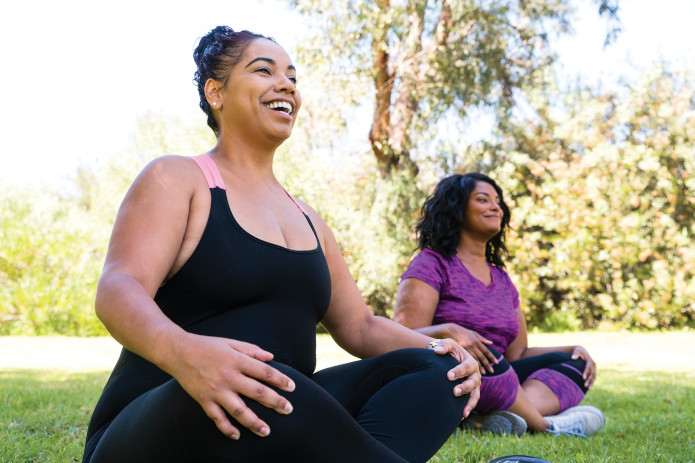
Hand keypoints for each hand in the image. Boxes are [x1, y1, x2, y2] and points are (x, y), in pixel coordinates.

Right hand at [169, 333, 295, 439]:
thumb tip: (271, 357)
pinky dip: (226, 428)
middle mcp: (228, 377)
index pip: (264, 372)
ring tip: (267, 431)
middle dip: (275, 402)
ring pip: (239, 411)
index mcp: (237, 360)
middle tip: (289, 409)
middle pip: (257, 392)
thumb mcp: (231, 342)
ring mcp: (216, 391)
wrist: (178, 352)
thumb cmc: (207, 345)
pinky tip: (237, 435)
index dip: (280, 380)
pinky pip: (217, 418)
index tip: (292, 388)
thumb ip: (252, 350)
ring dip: (254, 422)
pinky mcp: (204, 400)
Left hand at [429, 338, 481, 417]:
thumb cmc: (449, 351)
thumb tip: (438, 351)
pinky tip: (460, 417)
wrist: (449, 359)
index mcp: (471, 362)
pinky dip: (467, 409)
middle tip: (454, 392)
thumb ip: (443, 346)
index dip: (458, 371)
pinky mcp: (470, 393)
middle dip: (464, 387)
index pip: (466, 367)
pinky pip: (471, 402)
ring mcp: (474, 385)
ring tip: (463, 413)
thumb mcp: (447, 344)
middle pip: (473, 382)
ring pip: (475, 395)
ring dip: (469, 403)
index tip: (448, 376)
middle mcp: (475, 375)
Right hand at [444, 324, 497, 373]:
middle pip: (482, 357)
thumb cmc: (461, 331)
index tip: (496, 363)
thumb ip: (482, 338)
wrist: (448, 330)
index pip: (486, 350)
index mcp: (476, 341)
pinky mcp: (458, 351)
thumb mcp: (472, 333)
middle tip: (492, 371)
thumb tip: (491, 343)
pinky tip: (472, 370)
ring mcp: (465, 349)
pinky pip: (466, 360)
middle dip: (487, 364)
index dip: (492, 357)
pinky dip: (470, 365)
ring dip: (480, 367)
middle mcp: (472, 345)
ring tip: (484, 373)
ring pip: (474, 359)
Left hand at [571, 345, 596, 388]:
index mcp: (590, 361)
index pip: (588, 367)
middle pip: (592, 373)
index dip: (586, 373)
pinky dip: (591, 382)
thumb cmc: (578, 352)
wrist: (582, 352)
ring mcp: (594, 368)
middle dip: (588, 380)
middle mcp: (593, 365)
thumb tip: (573, 358)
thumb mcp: (577, 351)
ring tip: (588, 388)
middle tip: (584, 385)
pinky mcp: (593, 371)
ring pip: (593, 377)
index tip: (583, 378)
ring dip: (591, 383)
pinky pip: (593, 378)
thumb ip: (575, 354)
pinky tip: (588, 388)